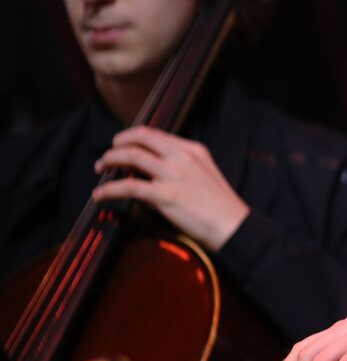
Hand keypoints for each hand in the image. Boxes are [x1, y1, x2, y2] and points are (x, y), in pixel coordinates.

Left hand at [92, 126, 249, 251]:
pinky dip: (109, 190)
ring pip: (131, 156)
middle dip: (118, 144)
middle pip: (141, 138)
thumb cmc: (220, 206)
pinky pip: (129, 187)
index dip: (133, 137)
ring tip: (100, 169)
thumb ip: (184, 167)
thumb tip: (155, 170)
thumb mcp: (205, 175)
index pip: (156, 134)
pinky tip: (100, 195)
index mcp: (193, 150)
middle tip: (107, 155)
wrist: (232, 226)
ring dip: (110, 161)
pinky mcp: (166, 195)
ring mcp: (174, 175)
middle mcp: (182, 157)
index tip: (122, 145)